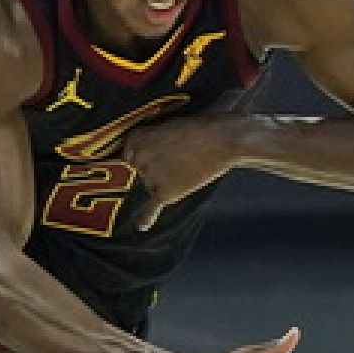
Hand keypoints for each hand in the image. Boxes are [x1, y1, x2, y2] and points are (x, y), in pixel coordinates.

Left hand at [120, 113, 243, 229]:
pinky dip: (147, 217)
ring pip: (153, 185)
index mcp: (137, 139)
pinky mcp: (166, 192)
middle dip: (156, 167)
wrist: (223, 140)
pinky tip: (142, 226)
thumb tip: (146, 155)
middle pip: (141, 171)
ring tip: (190, 166)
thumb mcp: (168, 125)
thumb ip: (152, 140)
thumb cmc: (199, 129)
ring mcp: (151, 177)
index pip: (130, 154)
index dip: (146, 154)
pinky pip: (152, 207)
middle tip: (181, 158)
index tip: (158, 153)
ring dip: (167, 180)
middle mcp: (139, 159)